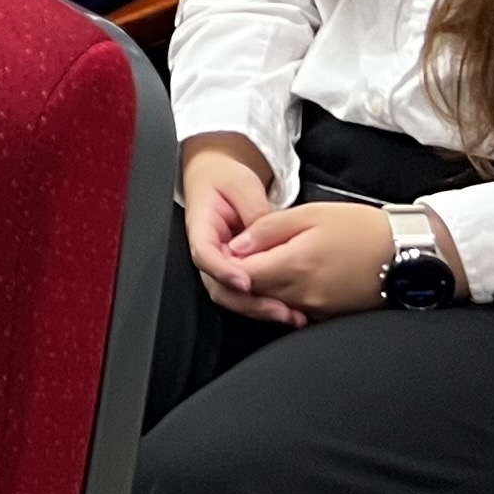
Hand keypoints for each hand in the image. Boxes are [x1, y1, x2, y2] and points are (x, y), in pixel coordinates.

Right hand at [180, 138, 299, 325]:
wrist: (218, 177)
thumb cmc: (225, 179)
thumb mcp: (242, 185)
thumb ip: (255, 213)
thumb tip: (269, 240)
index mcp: (201, 228)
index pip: (204, 255)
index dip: (223, 272)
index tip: (245, 282)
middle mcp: (208, 253)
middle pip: (218, 287)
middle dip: (249, 303)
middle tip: (280, 310)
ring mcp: (221, 265)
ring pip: (233, 296)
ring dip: (260, 309)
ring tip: (292, 316)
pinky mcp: (237, 271)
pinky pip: (247, 293)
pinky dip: (266, 304)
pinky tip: (290, 309)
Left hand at [223, 201, 416, 321]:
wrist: (407, 253)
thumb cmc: (362, 228)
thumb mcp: (311, 214)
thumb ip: (268, 228)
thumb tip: (236, 244)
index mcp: (295, 265)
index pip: (242, 275)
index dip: (227, 264)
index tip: (225, 248)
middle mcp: (302, 295)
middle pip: (253, 294)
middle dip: (240, 278)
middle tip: (242, 255)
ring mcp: (316, 310)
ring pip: (271, 304)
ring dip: (261, 288)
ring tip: (266, 262)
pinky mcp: (328, 317)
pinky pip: (294, 310)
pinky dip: (284, 297)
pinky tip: (290, 277)